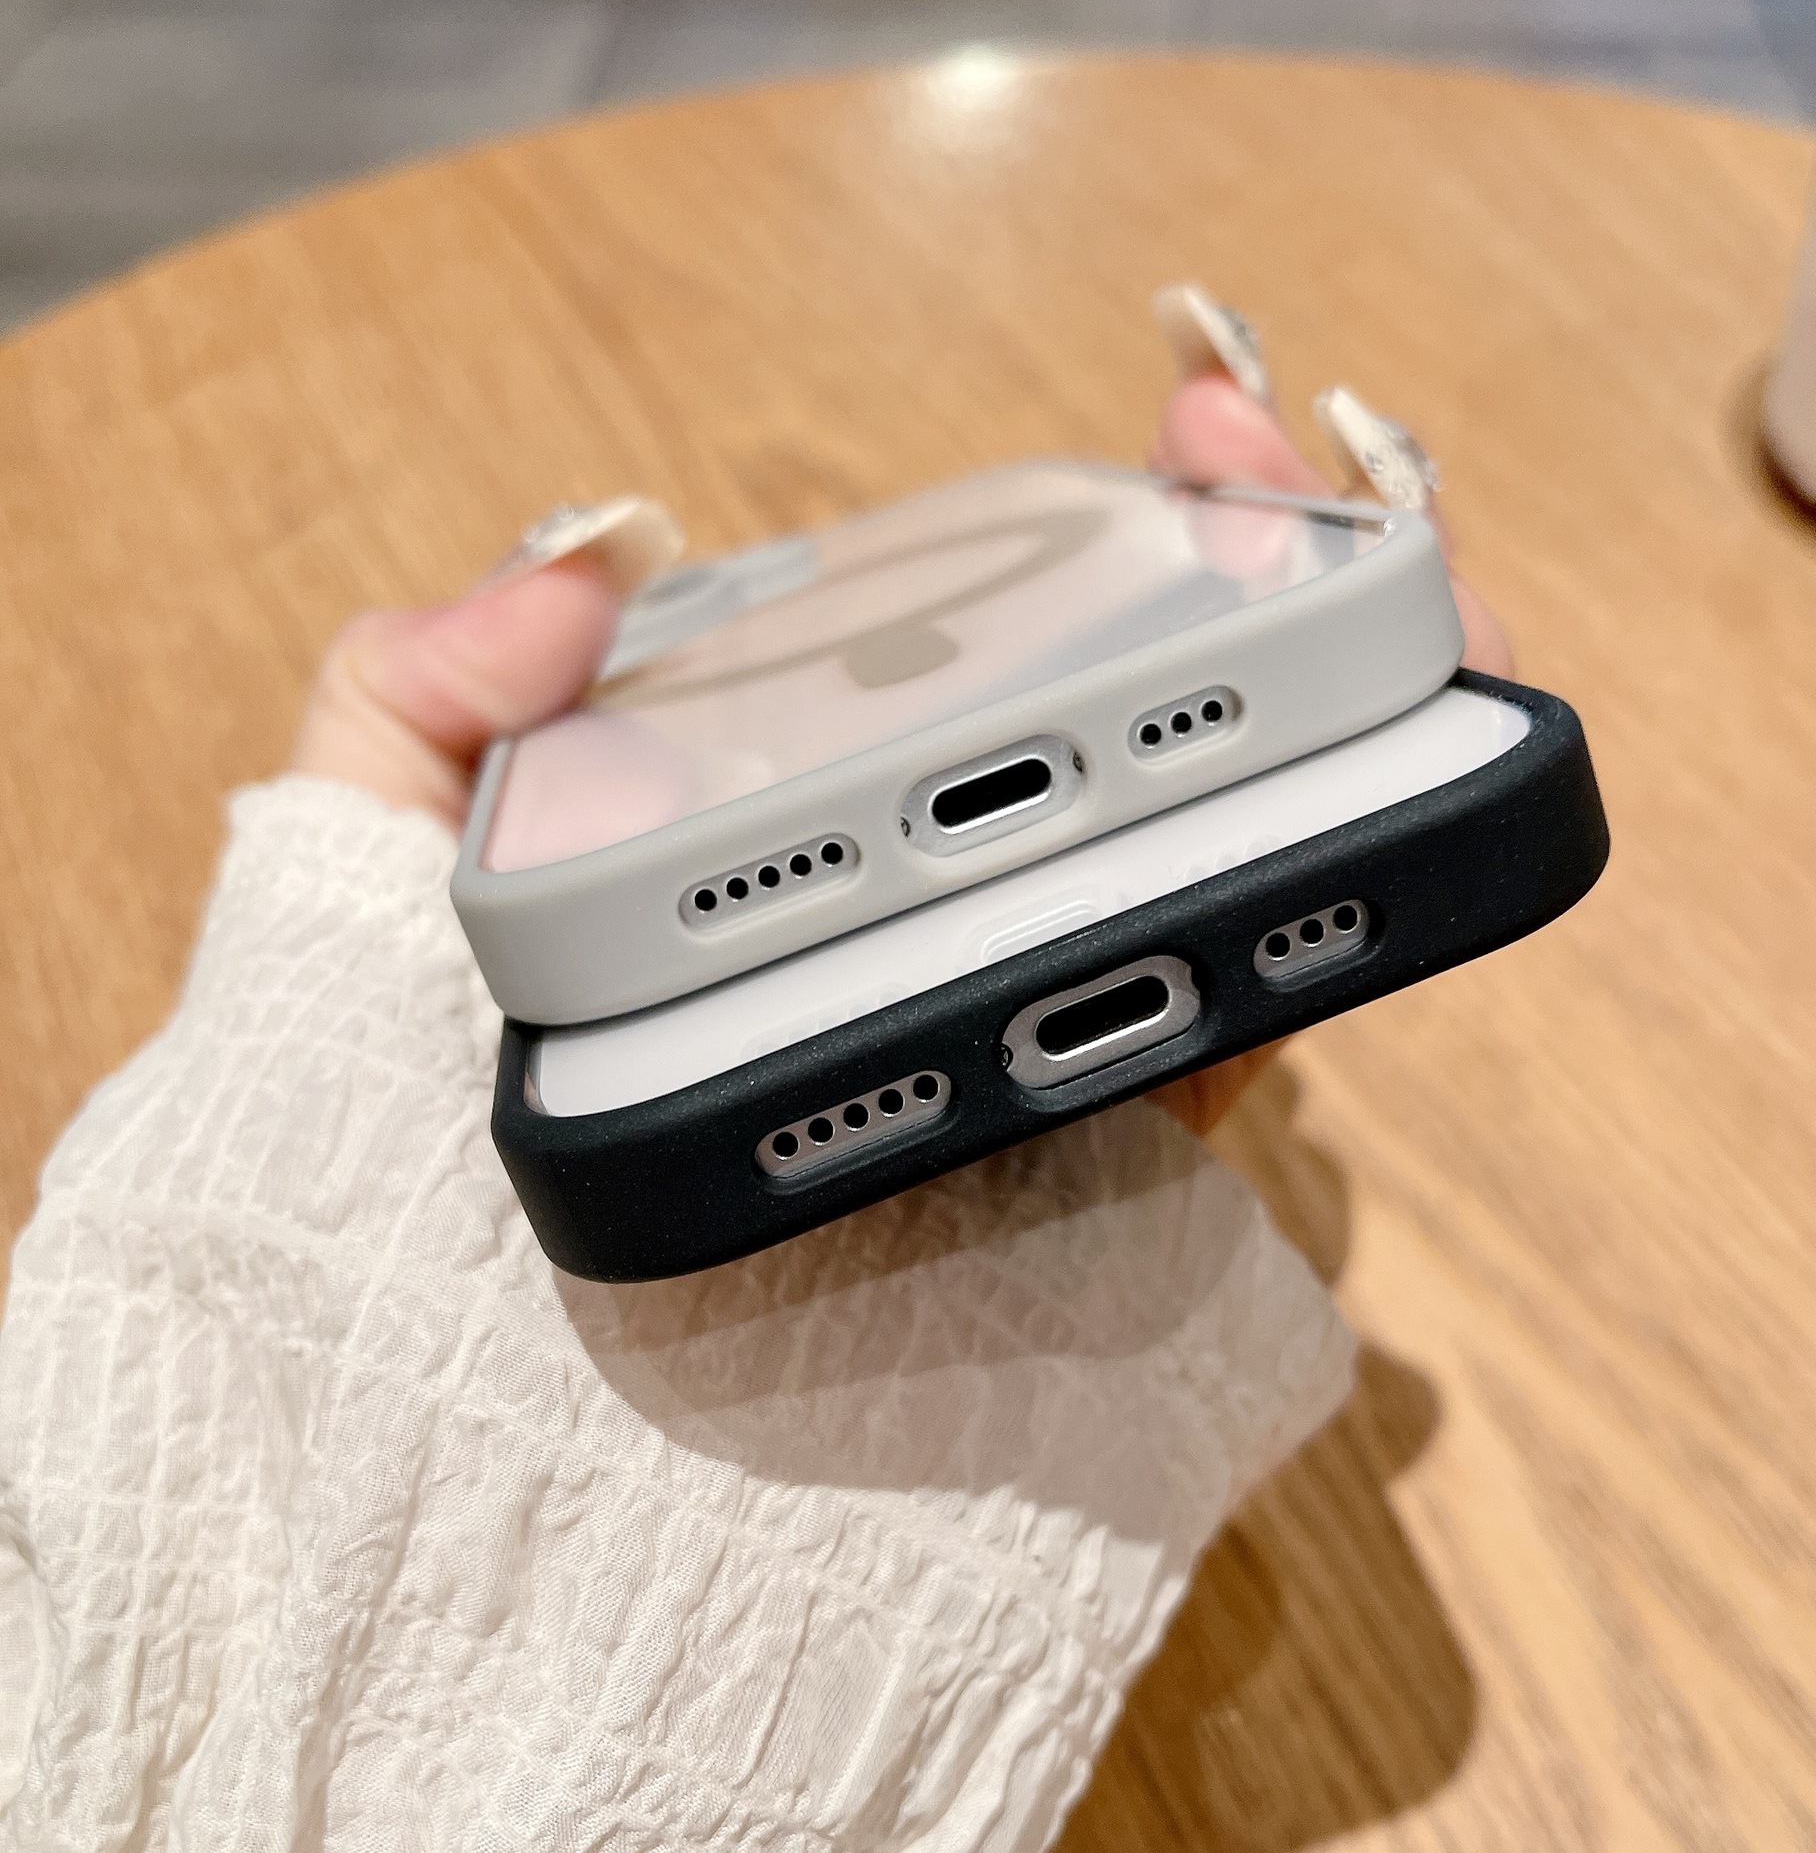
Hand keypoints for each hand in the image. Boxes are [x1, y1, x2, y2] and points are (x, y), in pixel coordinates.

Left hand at [291, 382, 1511, 1131]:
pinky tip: (1368, 811)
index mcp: (824, 854)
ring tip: (1407, 595)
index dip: (1109, 529)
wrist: (469, 1431)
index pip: (995, 662)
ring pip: (1238, 874)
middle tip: (1281, 462)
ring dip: (1358, 722)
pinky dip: (1336, 927)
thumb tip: (586, 550)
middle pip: (1156, 744)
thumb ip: (428, 705)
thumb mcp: (372, 889)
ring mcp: (1042, 1050)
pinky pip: (1241, 1043)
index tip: (1170, 420)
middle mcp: (954, 936)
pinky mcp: (1106, 1186)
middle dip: (1272, 576)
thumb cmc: (392, 1149)